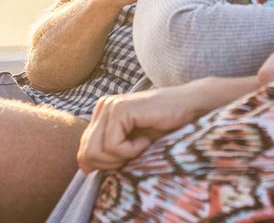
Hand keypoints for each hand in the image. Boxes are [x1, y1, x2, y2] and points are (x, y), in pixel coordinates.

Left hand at [77, 82, 206, 171]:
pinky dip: (131, 151)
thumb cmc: (165, 129)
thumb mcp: (131, 145)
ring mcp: (110, 106)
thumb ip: (106, 153)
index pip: (83, 151)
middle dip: (111, 164)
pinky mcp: (120, 109)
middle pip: (86, 153)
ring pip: (96, 151)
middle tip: (135, 154)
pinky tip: (146, 140)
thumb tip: (83, 168)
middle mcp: (102, 107)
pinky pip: (112, 145)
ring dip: (122, 157)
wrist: (191, 109)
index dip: (104, 164)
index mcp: (102, 114)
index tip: (129, 158)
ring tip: (142, 146)